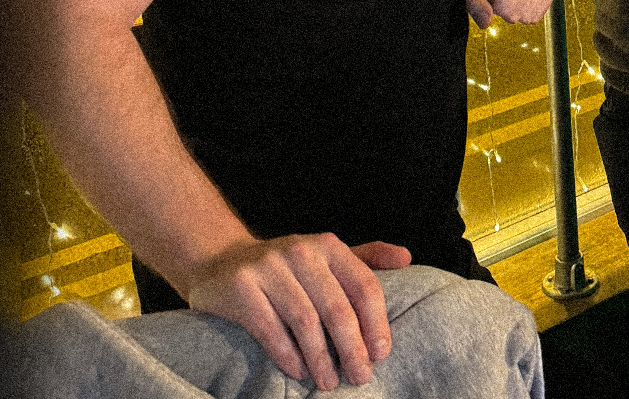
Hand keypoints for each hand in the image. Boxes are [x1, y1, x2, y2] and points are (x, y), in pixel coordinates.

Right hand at [183, 233, 410, 390]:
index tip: (381, 354)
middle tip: (361, 376)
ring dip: (320, 359)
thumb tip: (407, 258)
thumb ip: (367, 258)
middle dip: (352, 348)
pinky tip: (299, 372)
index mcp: (328, 246)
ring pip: (305, 322)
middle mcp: (300, 252)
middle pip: (337, 308)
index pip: (363, 286)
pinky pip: (270, 329)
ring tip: (329, 382)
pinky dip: (288, 355)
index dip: (376, 322)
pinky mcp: (240, 288)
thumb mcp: (327, 255)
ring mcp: (268, 268)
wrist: (220, 260)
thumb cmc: (287, 268)